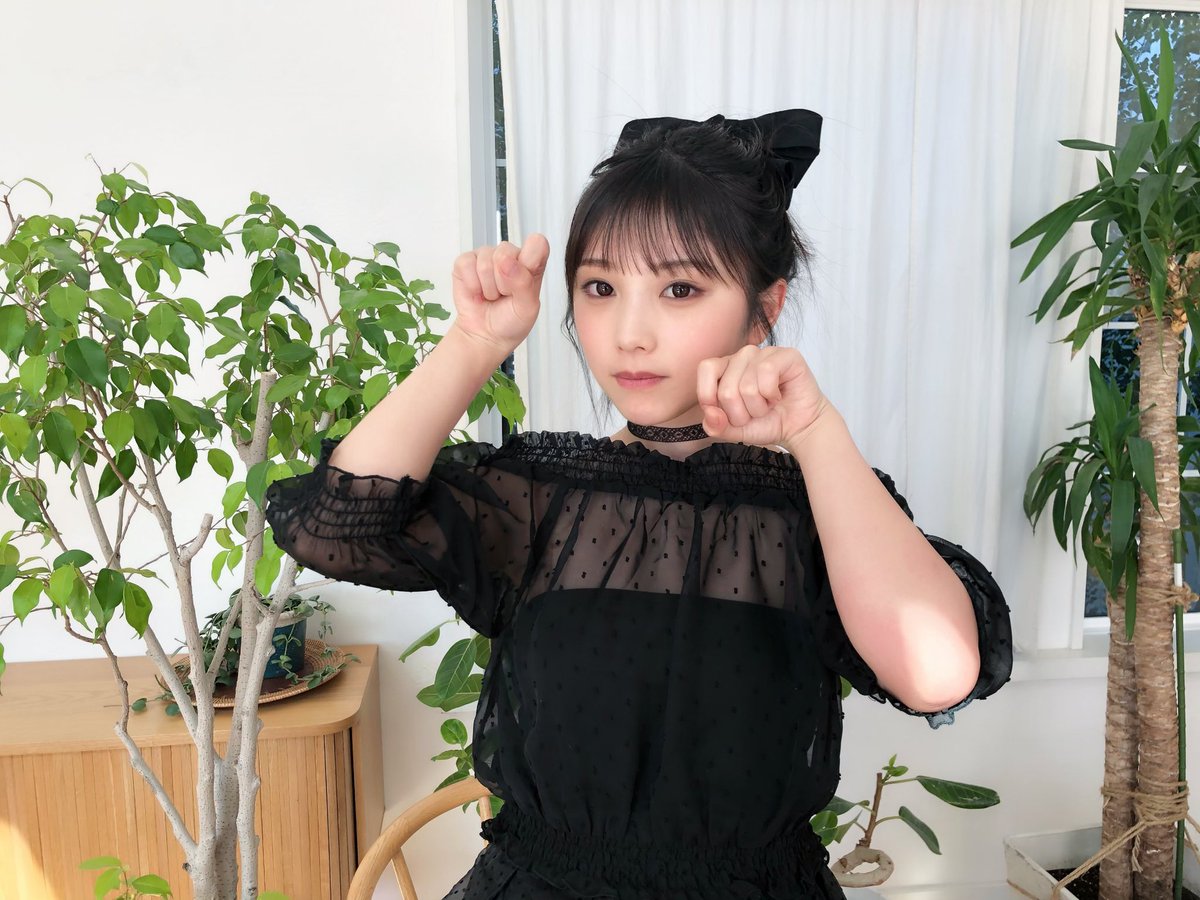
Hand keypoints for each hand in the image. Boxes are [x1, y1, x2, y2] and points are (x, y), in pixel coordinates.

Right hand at [451, 233, 549, 352]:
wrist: (486, 335)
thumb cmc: (510, 320)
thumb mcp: (527, 308)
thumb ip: (523, 283)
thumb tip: (507, 261)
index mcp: (532, 262)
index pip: (537, 243)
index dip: (527, 262)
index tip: (523, 282)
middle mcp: (510, 254)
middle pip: (505, 252)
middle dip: (503, 281)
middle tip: (504, 295)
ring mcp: (487, 256)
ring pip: (485, 261)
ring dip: (488, 287)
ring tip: (491, 296)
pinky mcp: (466, 261)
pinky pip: (466, 264)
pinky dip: (471, 285)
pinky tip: (477, 292)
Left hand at [697, 345, 832, 448]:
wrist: (798, 428)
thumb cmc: (766, 422)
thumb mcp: (733, 429)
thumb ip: (715, 425)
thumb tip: (711, 413)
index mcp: (725, 368)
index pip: (706, 369)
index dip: (710, 396)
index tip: (726, 414)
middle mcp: (742, 357)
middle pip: (726, 389)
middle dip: (741, 414)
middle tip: (755, 412)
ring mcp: (764, 353)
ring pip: (747, 386)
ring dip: (758, 407)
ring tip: (768, 405)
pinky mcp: (786, 355)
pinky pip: (767, 373)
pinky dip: (772, 395)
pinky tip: (778, 396)